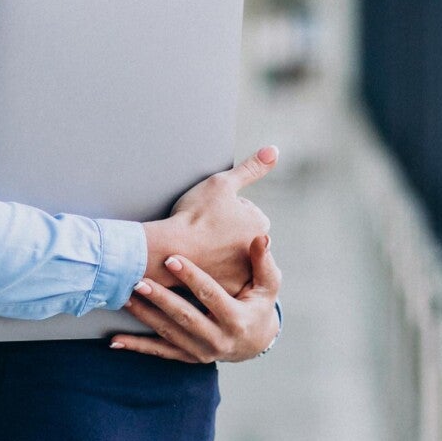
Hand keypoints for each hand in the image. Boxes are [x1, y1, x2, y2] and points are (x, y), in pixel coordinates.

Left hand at [110, 235, 281, 363]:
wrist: (256, 342)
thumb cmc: (260, 304)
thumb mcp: (269, 284)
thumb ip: (263, 261)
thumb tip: (261, 237)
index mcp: (237, 320)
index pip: (211, 296)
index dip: (191, 277)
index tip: (171, 258)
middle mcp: (218, 340)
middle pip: (184, 317)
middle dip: (160, 298)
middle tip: (138, 280)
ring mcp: (201, 352)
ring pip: (168, 334)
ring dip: (144, 316)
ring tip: (124, 296)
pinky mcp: (188, 358)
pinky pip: (159, 353)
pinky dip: (137, 346)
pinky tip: (115, 340)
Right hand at [141, 146, 275, 292]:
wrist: (168, 250)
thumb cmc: (194, 215)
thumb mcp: (222, 182)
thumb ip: (251, 167)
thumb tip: (273, 150)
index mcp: (259, 225)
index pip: (244, 212)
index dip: (224, 210)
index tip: (209, 214)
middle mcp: (256, 252)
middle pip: (240, 237)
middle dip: (225, 234)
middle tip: (202, 232)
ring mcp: (242, 274)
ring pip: (231, 258)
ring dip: (220, 254)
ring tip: (198, 249)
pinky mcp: (226, 290)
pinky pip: (221, 278)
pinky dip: (212, 272)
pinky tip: (198, 266)